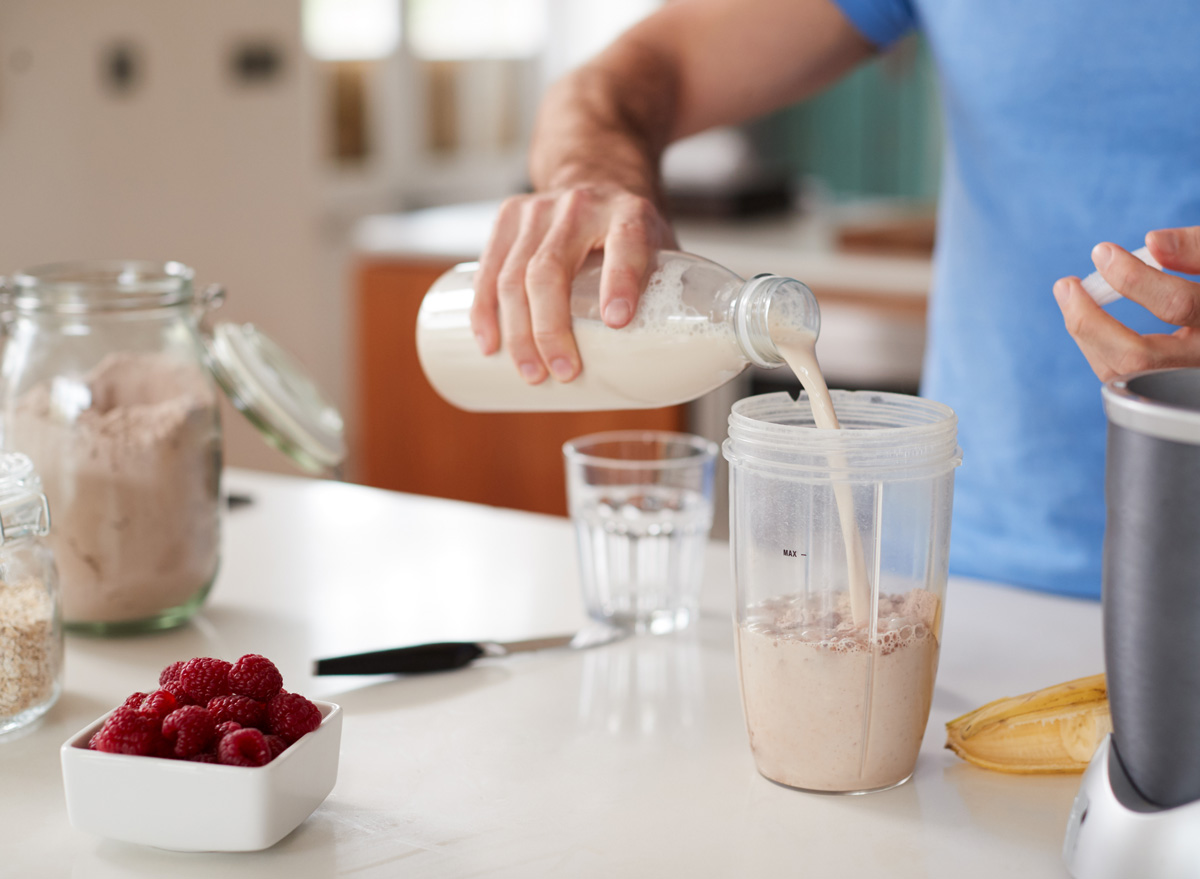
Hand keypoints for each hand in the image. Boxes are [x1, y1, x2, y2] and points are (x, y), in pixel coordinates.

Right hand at [470, 184, 675, 384]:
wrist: (596, 175)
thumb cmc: (629, 230)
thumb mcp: (659, 247)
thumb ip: (666, 293)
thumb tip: (670, 365)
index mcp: (629, 212)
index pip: (625, 243)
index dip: (620, 281)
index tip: (618, 321)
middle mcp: (581, 206)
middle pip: (551, 270)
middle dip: (551, 329)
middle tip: (564, 372)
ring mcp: (538, 209)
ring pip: (514, 276)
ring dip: (518, 332)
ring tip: (532, 372)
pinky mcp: (508, 216)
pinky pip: (487, 269)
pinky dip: (485, 311)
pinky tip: (489, 343)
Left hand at [1053, 226, 1199, 380]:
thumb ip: (1197, 248)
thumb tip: (1152, 243)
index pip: (1179, 304)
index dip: (1135, 279)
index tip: (1103, 252)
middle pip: (1139, 357)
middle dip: (1091, 321)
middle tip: (1067, 284)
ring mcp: (1185, 377)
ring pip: (1124, 374)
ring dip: (1086, 334)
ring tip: (1071, 295)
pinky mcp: (1168, 386)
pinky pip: (1124, 376)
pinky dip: (1099, 346)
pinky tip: (1091, 318)